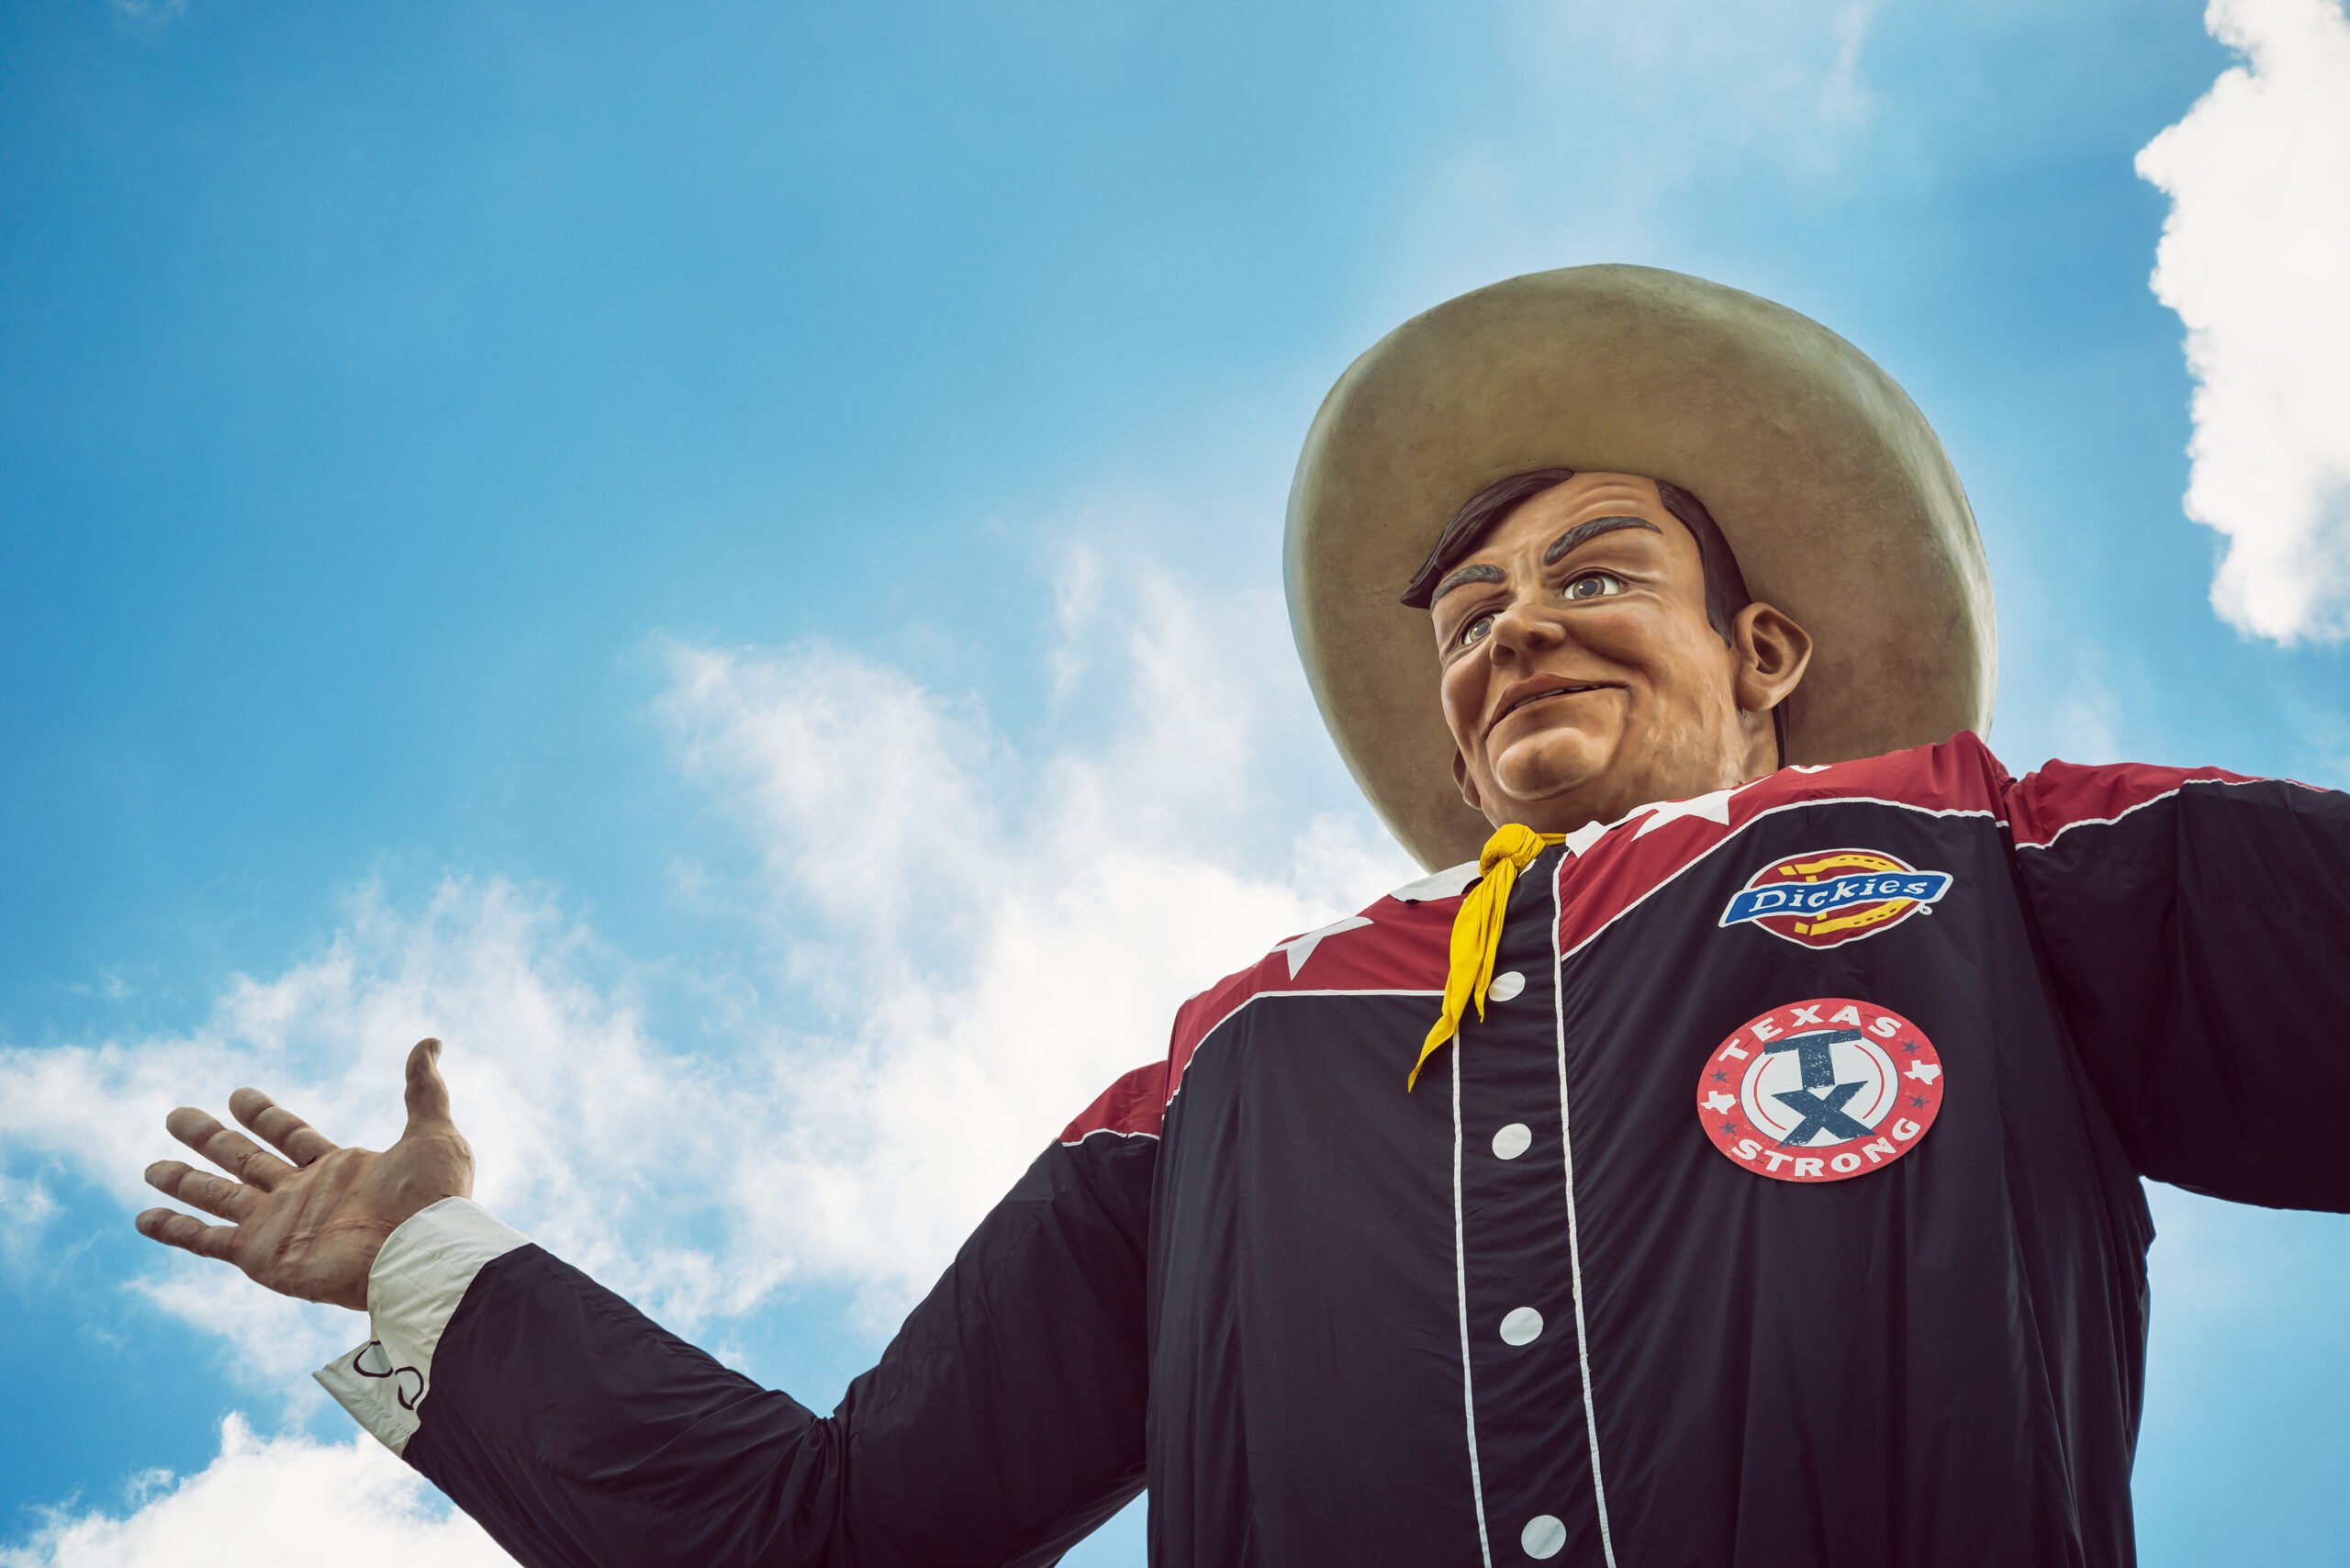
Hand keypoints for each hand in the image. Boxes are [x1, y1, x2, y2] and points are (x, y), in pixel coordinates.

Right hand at [134, 1038, 474, 1311]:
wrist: (422, 1253)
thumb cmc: (433, 1199)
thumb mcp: (432, 1132)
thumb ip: (423, 1089)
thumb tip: (430, 1042)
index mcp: (340, 1169)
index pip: (290, 1135)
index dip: (264, 1115)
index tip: (237, 1095)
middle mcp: (303, 1195)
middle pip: (245, 1160)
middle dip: (210, 1139)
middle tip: (176, 1115)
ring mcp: (280, 1225)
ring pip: (219, 1196)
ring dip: (184, 1180)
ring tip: (150, 1166)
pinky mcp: (261, 1255)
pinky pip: (207, 1240)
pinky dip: (175, 1229)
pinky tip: (144, 1217)